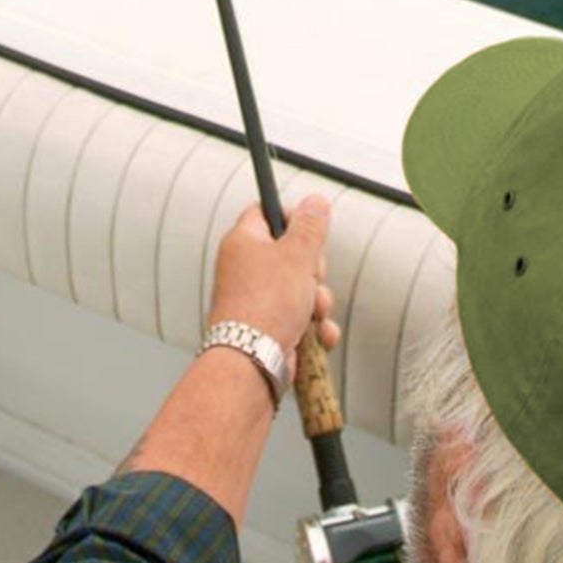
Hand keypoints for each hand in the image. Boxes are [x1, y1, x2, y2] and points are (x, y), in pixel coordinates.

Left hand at [206, 195, 340, 380]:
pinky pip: (300, 318)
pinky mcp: (268, 325)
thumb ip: (310, 227)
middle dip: (314, 271)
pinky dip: (314, 328)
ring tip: (312, 313)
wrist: (251, 361)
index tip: (311, 231)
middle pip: (292, 253)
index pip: (268, 212)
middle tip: (310, 279)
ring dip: (318, 303)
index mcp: (243, 241)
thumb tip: (316, 201)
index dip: (294, 218)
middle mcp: (245, 268)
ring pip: (301, 289)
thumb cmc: (266, 306)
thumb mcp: (297, 255)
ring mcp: (256, 298)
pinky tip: (319, 337)